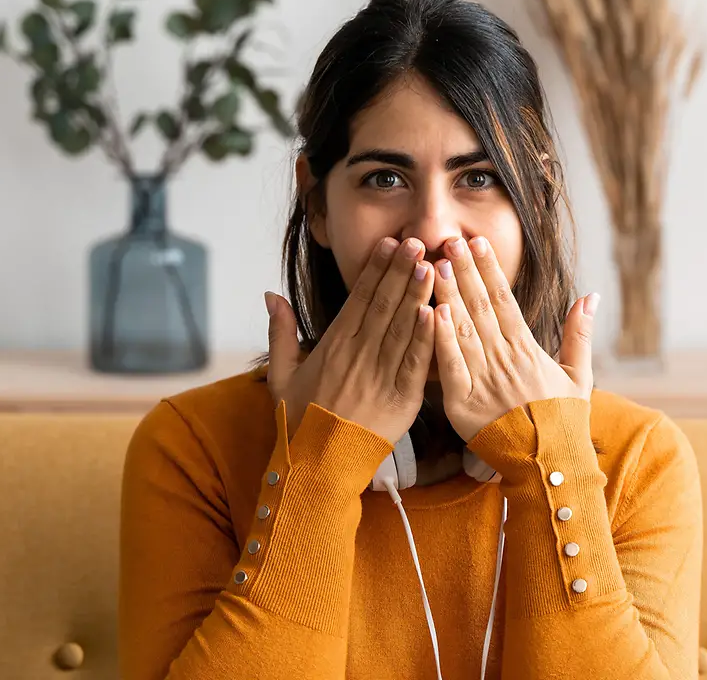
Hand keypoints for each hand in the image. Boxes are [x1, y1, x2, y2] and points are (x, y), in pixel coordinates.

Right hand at [264, 236, 436, 442]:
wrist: (317, 467)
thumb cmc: (300, 422)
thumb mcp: (281, 375)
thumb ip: (280, 332)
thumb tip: (271, 294)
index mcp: (333, 345)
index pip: (359, 298)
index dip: (376, 269)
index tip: (389, 242)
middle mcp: (358, 355)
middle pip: (384, 305)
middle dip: (401, 270)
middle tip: (416, 240)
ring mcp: (380, 376)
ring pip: (402, 328)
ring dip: (417, 295)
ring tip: (431, 265)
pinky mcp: (401, 399)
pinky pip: (414, 363)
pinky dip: (425, 337)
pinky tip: (434, 313)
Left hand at [430, 235, 596, 441]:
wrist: (549, 469)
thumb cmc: (563, 423)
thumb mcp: (578, 376)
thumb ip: (580, 333)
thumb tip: (590, 295)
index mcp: (528, 350)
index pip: (505, 300)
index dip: (489, 269)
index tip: (477, 242)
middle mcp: (505, 360)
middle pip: (480, 307)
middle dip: (463, 271)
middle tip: (448, 240)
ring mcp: (484, 382)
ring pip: (463, 330)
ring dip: (447, 296)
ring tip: (432, 266)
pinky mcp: (464, 405)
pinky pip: (451, 367)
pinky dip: (442, 339)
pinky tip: (431, 313)